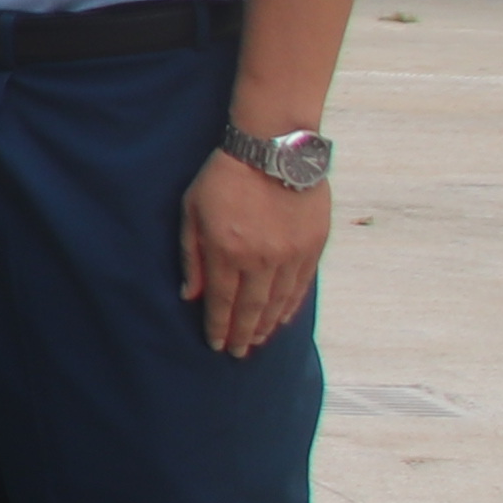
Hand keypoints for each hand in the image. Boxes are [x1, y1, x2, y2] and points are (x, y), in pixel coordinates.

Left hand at [179, 144, 329, 356]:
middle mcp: (260, 259)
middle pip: (251, 308)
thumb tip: (189, 295)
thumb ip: (191, 255)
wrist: (273, 150)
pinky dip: (290, 306)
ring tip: (256, 341)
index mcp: (226, 251)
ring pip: (278, 301)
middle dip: (242, 334)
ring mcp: (290, 254)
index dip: (218, 326)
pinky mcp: (313, 246)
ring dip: (266, 325)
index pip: (221, 301)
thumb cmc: (223, 177)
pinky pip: (301, 286)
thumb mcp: (192, 211)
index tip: (215, 345)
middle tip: (237, 353)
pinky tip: (281, 318)